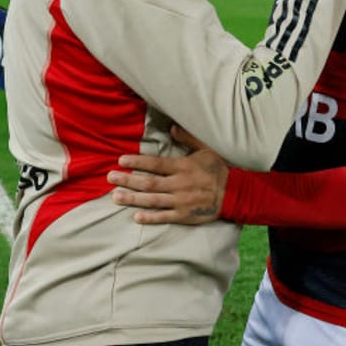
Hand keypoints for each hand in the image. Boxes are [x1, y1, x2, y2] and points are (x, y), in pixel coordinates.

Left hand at [108, 126, 229, 224]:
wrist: (236, 193)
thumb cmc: (220, 169)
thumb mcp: (207, 149)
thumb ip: (188, 138)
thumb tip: (171, 128)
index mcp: (183, 167)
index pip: (155, 164)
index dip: (137, 162)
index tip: (120, 160)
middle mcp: (180, 184)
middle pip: (149, 182)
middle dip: (128, 180)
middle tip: (110, 178)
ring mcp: (182, 201)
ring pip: (153, 200)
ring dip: (133, 198)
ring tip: (116, 196)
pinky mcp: (185, 215)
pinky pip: (165, 217)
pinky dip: (150, 218)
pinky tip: (136, 217)